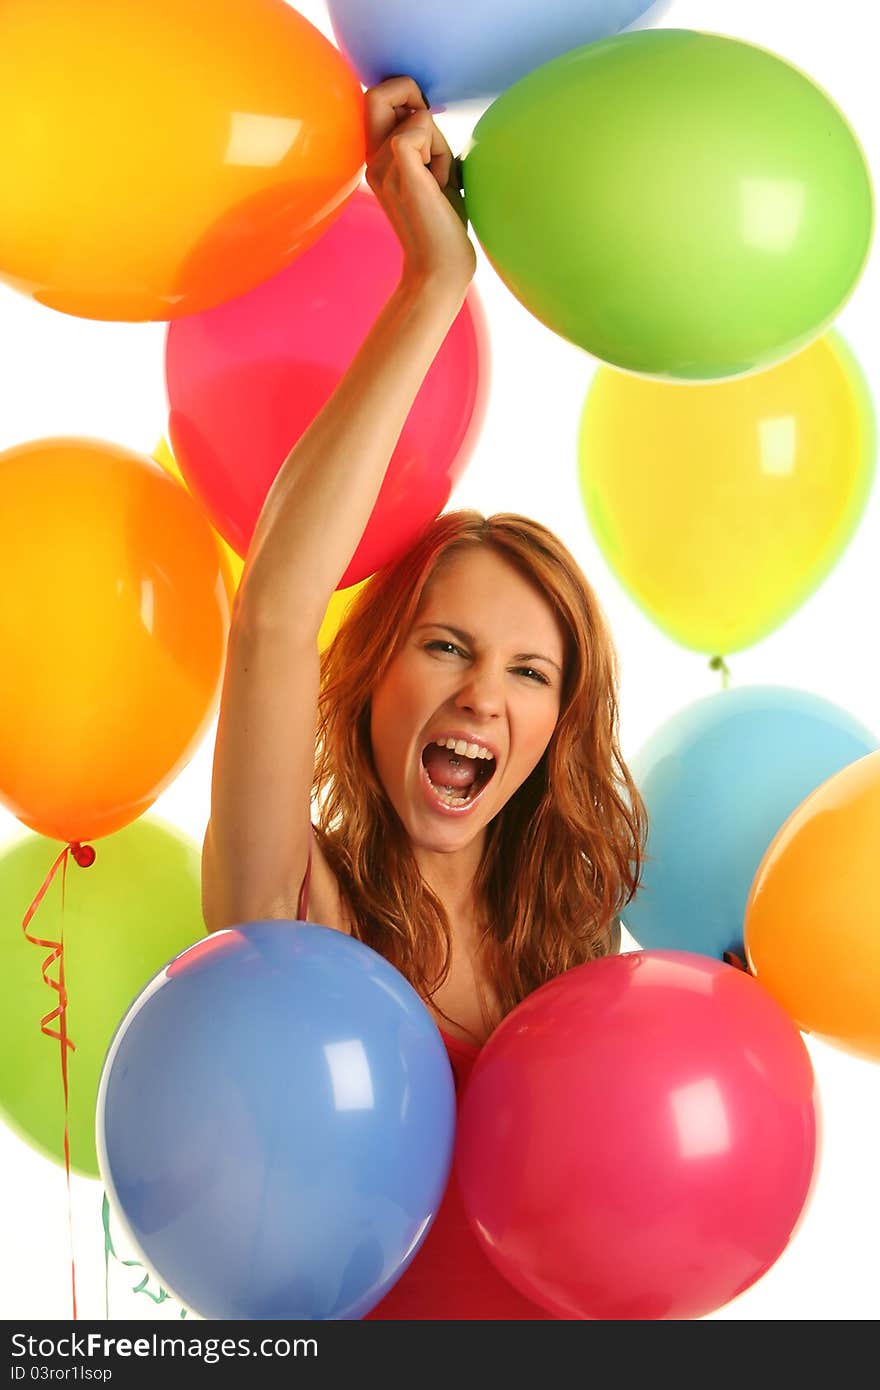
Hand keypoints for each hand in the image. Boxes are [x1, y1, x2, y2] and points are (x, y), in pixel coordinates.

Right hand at [364, 77, 475, 295]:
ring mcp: (382, 168)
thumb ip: (423, 142)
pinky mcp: (401, 173)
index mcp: (376, 162)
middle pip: (375, 94)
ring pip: (415, 116)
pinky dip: (439, 150)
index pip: (374, 100)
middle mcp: (373, 163)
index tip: (426, 126)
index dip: (404, 97)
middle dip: (410, 94)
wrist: (440, 270)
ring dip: (438, 140)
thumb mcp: (431, 174)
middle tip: (432, 134)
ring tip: (440, 178)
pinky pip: (420, 127)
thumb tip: (424, 108)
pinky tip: (441, 182)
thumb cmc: (443, 226)